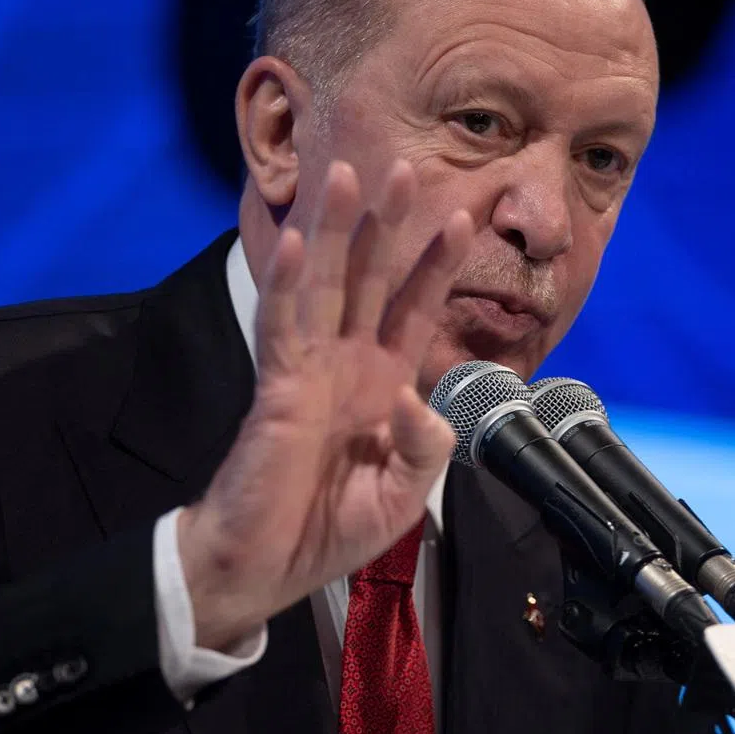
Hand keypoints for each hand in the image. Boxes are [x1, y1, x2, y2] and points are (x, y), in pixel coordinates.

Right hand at [178, 159, 471, 650]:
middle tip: (408, 167)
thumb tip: (419, 398)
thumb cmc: (331, 528)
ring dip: (337, 231)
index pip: (416, 309)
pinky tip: (301, 243)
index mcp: (384, 383)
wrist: (269, 566)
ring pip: (326, 285)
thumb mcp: (404, 493)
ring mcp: (310, 370)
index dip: (438, 265)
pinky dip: (289, 283)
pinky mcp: (277, 389)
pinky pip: (282, 327)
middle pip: (372, 278)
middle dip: (390, 224)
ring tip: (348, 176)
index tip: (465, 217)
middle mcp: (348, 364)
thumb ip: (427, 447)